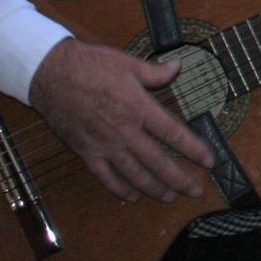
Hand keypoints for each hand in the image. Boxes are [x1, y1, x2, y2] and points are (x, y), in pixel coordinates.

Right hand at [28, 38, 215, 203]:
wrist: (50, 74)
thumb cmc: (91, 65)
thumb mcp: (128, 63)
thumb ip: (156, 72)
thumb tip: (178, 67)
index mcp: (139, 108)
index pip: (173, 134)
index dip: (194, 149)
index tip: (210, 161)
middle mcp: (125, 131)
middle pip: (158, 162)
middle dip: (179, 179)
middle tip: (195, 191)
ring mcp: (105, 145)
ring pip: (134, 175)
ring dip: (154, 189)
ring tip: (169, 197)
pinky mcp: (86, 152)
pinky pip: (106, 177)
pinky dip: (120, 189)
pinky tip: (131, 196)